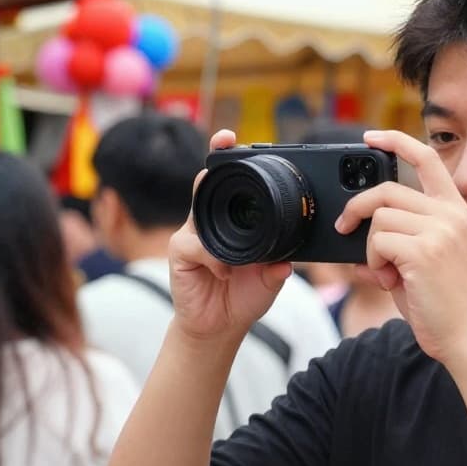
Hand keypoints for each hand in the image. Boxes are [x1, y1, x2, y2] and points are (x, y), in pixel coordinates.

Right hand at [168, 130, 292, 342]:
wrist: (220, 326)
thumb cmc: (243, 296)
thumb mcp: (269, 279)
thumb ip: (277, 268)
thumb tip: (287, 263)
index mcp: (232, 221)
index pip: (229, 184)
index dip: (228, 159)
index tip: (231, 139)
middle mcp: (209, 222)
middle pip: (207, 183)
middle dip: (214, 162)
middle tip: (224, 143)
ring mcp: (192, 235)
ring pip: (199, 209)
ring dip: (215, 219)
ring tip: (231, 240)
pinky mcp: (179, 252)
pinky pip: (196, 246)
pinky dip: (214, 259)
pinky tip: (225, 273)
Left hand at [335, 130, 466, 364]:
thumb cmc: (445, 304)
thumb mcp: (425, 260)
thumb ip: (401, 237)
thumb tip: (359, 229)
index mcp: (456, 211)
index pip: (427, 158)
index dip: (396, 141)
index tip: (371, 138)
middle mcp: (450, 214)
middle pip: (386, 190)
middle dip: (357, 209)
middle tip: (344, 228)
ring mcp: (439, 230)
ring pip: (379, 218)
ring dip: (371, 249)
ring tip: (388, 274)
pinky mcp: (424, 250)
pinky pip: (378, 242)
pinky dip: (374, 263)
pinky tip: (391, 282)